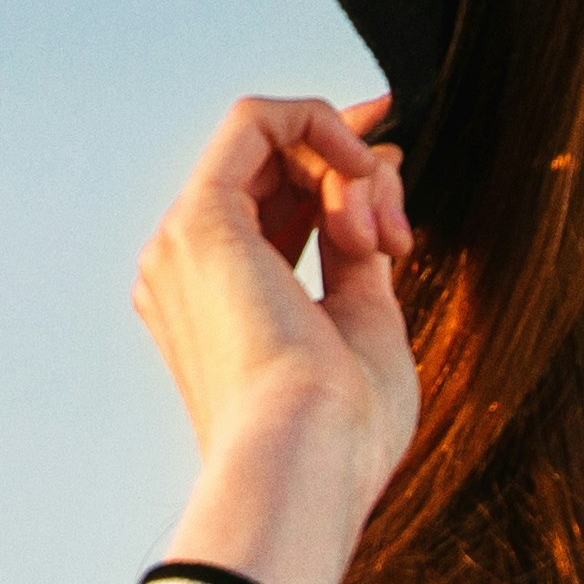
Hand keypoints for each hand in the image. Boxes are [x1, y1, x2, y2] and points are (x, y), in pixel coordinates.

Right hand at [138, 94, 413, 583]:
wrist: (309, 463)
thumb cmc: (342, 430)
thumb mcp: (362, 323)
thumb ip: (356, 255)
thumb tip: (371, 187)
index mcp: (214, 304)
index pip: (270, 206)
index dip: (332, 170)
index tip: (392, 165)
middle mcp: (185, 268)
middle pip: (272, 169)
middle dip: (354, 175)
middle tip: (398, 234)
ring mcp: (185, 243)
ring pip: (268, 140)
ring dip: (347, 169)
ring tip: (383, 239)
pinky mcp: (202, 217)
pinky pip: (257, 120)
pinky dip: (321, 130)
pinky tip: (360, 178)